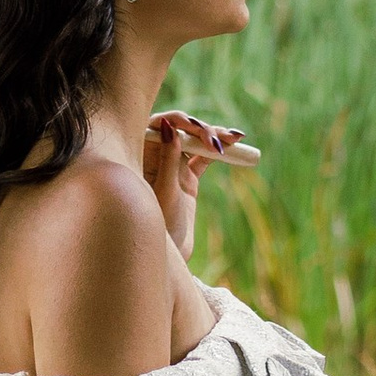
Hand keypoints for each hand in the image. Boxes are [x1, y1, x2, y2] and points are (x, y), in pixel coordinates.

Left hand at [141, 110, 257, 261]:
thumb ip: (167, 158)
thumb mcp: (164, 191)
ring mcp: (172, 166)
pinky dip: (218, 151)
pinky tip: (233, 146)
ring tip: (234, 138)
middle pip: (180, 130)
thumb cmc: (157, 224)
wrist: (168, 254)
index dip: (179, 121)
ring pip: (194, 142)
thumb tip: (169, 125)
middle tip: (218, 140)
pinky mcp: (187, 176)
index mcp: (140, 155)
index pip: (159, 125)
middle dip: (201, 130)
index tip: (196, 128)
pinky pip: (203, 157)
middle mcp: (155, 156)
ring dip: (214, 137)